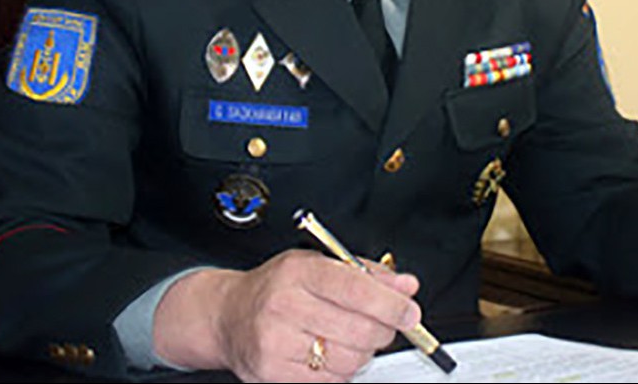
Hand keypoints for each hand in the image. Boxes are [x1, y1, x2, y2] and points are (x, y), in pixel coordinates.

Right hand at [152, 249, 420, 381]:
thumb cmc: (277, 288)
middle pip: (358, 329)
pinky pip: (330, 381)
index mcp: (299, 271)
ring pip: (348, 359)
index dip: (391, 303)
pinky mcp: (272, 372)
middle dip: (383, 331)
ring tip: (350, 340)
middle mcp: (284, 304)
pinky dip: (341, 371)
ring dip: (362, 354)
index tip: (410, 312)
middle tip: (383, 326)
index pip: (356, 288)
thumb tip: (405, 286)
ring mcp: (276, 341)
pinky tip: (330, 355)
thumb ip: (366, 274)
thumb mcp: (318, 265)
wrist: (227, 315)